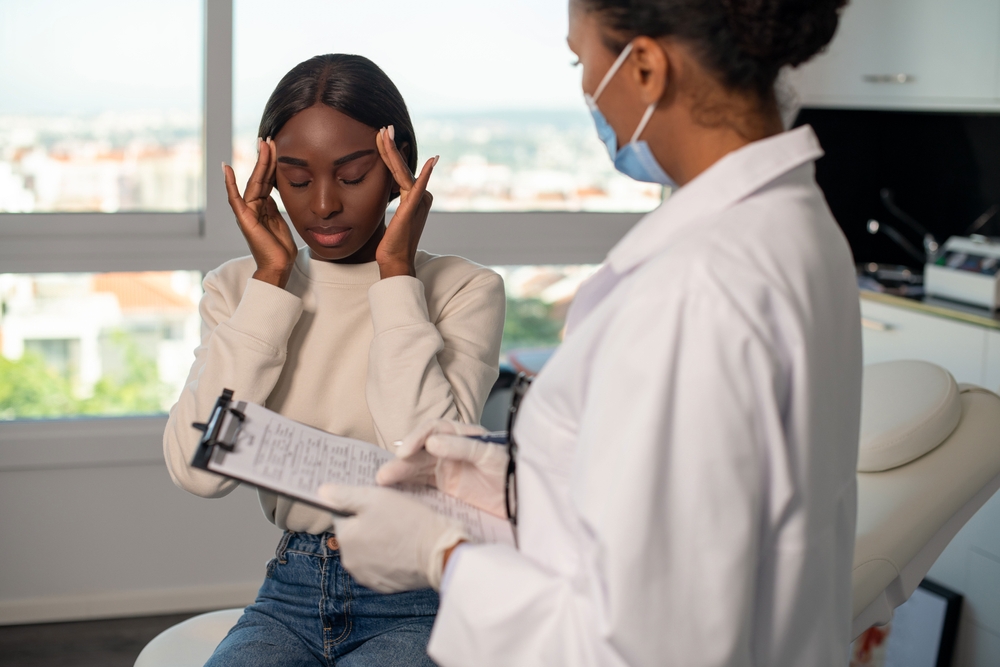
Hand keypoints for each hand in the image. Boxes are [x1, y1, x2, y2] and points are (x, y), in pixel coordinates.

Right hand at [223, 138, 297, 288]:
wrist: (279, 266)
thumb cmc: (280, 247)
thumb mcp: (279, 220)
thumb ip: (273, 206)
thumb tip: (270, 192)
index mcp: (262, 206)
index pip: (267, 180)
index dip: (270, 163)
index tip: (274, 146)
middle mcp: (253, 206)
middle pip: (260, 177)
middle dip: (265, 157)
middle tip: (267, 138)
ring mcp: (247, 212)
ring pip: (253, 182)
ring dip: (258, 163)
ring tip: (262, 144)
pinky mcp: (244, 219)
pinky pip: (235, 199)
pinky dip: (230, 184)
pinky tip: (227, 169)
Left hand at [317, 484, 467, 592]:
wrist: (440, 554)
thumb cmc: (409, 522)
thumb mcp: (376, 498)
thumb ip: (345, 495)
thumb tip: (321, 492)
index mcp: (345, 538)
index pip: (342, 515)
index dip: (359, 505)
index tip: (377, 502)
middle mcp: (351, 562)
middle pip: (354, 535)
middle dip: (368, 524)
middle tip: (392, 515)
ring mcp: (368, 577)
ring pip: (368, 551)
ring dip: (378, 541)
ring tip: (401, 531)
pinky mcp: (385, 586)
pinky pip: (381, 566)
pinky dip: (389, 557)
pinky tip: (405, 548)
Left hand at [374, 125, 438, 278]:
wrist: (394, 259)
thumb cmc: (391, 242)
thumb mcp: (390, 215)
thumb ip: (392, 200)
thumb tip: (387, 188)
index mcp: (414, 197)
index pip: (399, 171)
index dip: (389, 153)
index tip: (380, 137)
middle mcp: (420, 197)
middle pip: (402, 167)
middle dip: (391, 147)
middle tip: (384, 127)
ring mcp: (418, 201)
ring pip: (404, 172)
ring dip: (394, 152)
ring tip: (385, 133)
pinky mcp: (413, 208)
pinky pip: (418, 188)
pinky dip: (425, 174)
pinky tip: (432, 161)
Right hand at [377, 419, 507, 517]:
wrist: (524, 499)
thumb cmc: (512, 470)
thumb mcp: (490, 455)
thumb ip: (462, 447)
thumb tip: (431, 442)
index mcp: (462, 435)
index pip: (432, 429)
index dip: (416, 438)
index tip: (404, 451)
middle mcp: (451, 449)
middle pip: (420, 451)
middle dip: (401, 460)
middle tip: (384, 474)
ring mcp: (447, 469)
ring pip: (417, 468)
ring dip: (399, 474)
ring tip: (382, 481)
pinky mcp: (447, 488)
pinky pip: (422, 485)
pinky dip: (407, 487)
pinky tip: (394, 491)